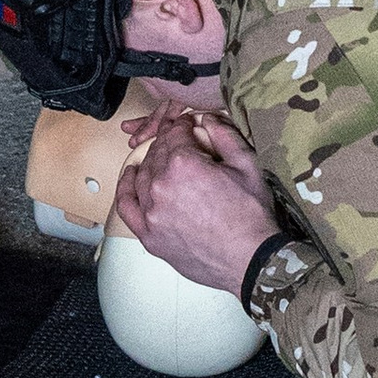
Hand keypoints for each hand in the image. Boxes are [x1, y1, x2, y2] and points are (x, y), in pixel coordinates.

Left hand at [109, 107, 278, 296]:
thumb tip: (208, 118)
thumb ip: (225, 135)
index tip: (187, 125)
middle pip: (158, 153)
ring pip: (142, 175)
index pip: (175, 133)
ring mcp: (151, 212)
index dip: (183, 125)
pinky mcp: (149, 235)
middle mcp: (161, 185)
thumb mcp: (247, 165)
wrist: (251, 259)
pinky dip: (126, 188)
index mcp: (184, 164)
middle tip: (179, 141)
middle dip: (169, 142)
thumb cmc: (251, 216)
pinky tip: (132, 177)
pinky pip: (126, 206)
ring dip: (151, 161)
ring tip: (162, 158)